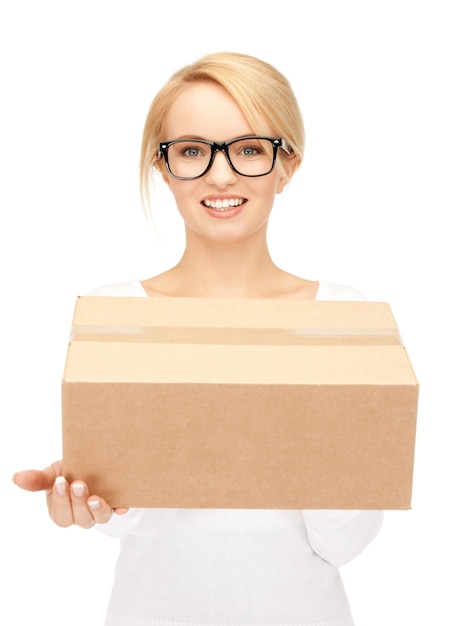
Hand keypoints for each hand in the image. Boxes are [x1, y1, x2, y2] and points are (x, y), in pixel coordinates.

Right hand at [13, 461, 128, 527]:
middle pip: (79, 519)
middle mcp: (81, 516)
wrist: (93, 466)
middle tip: (79, 484)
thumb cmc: (69, 473)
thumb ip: (38, 479)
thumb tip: (16, 478)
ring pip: (98, 518)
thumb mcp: (53, 474)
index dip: (60, 500)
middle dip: (78, 502)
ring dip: (97, 509)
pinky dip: (121, 509)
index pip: (60, 515)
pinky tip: (122, 506)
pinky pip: (119, 511)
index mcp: (63, 512)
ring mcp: (99, 512)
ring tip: (95, 497)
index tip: (60, 481)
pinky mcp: (116, 505)